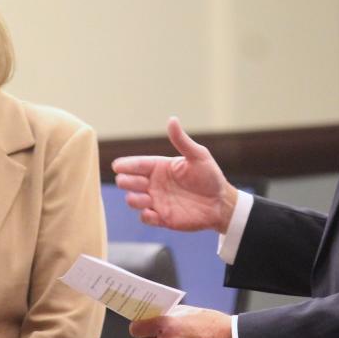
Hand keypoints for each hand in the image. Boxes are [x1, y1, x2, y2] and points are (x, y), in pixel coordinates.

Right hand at [112, 117, 237, 232]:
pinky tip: (152, 212)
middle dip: (126, 181)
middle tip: (130, 182)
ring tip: (146, 198)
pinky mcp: (162, 218)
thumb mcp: (198, 156)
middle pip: (129, 182)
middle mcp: (155, 184)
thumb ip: (182, 141)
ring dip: (134, 199)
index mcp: (160, 167)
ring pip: (133, 200)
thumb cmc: (210, 177)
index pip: (138, 164)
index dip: (126, 165)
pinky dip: (145, 215)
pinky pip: (146, 218)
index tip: (117, 166)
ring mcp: (157, 201)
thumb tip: (172, 119)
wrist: (221, 203)